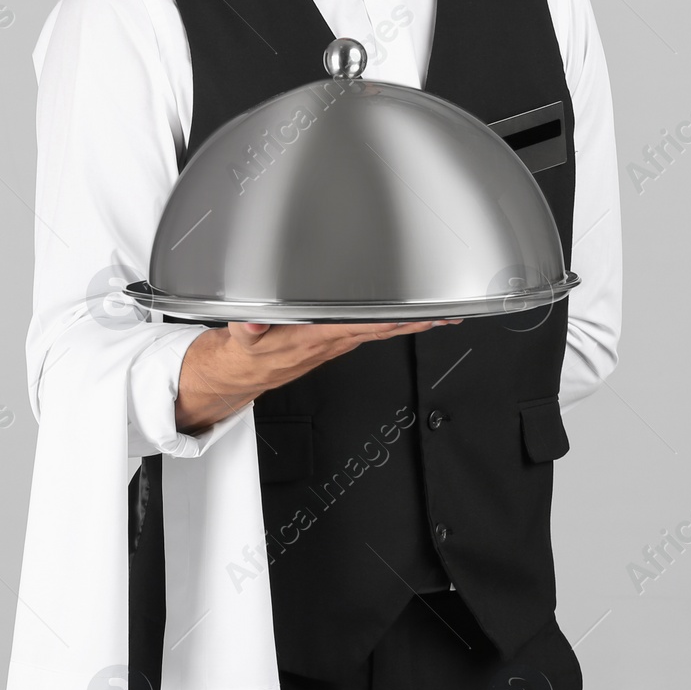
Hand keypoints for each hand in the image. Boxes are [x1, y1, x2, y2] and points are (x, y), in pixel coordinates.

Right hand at [226, 317, 463, 391]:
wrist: (241, 375)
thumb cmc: (247, 355)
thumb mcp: (242, 340)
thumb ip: (248, 329)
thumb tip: (254, 322)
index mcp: (316, 338)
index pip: (363, 326)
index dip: (394, 321)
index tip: (421, 315)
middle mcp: (331, 343)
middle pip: (384, 331)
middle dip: (417, 324)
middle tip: (449, 314)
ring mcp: (334, 345)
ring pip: (381, 333)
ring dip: (410, 325)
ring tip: (439, 316)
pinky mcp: (332, 343)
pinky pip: (370, 333)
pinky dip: (391, 326)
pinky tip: (404, 320)